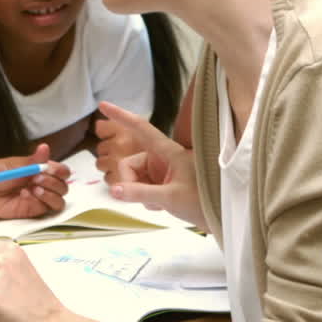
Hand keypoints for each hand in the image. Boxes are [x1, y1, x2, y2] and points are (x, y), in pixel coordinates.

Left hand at [0, 144, 70, 218]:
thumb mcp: (13, 165)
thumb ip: (32, 161)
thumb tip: (45, 147)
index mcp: (41, 169)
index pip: (62, 171)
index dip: (60, 170)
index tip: (48, 168)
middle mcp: (43, 184)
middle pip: (64, 185)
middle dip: (53, 181)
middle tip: (37, 178)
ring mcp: (39, 198)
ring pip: (60, 199)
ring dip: (51, 193)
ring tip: (34, 188)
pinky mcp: (33, 211)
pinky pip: (47, 209)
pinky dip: (41, 202)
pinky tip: (26, 195)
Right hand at [103, 102, 205, 228]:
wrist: (219, 215)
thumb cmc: (202, 200)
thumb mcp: (170, 197)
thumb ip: (141, 193)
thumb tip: (113, 190)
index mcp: (168, 151)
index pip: (141, 128)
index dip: (121, 115)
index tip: (102, 105)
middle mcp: (161, 157)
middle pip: (128, 164)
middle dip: (130, 183)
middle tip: (146, 200)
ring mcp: (159, 171)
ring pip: (132, 179)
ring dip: (139, 194)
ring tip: (160, 203)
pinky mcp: (159, 183)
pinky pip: (139, 188)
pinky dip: (144, 199)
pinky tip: (160, 206)